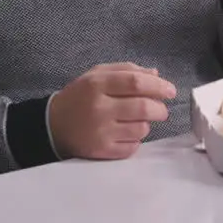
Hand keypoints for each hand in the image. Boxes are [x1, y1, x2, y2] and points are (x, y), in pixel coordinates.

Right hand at [47, 62, 176, 159]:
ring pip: (141, 129)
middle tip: (160, 109)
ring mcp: (100, 131)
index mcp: (97, 84)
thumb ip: (126, 70)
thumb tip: (156, 75)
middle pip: (143, 107)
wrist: (53, 125)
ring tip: (137, 120)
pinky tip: (125, 133)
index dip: (158, 86)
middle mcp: (99, 107)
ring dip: (147, 124)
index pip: (136, 82)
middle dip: (160, 108)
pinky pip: (132, 147)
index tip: (170, 90)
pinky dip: (135, 140)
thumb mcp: (96, 75)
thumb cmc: (79, 97)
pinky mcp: (102, 151)